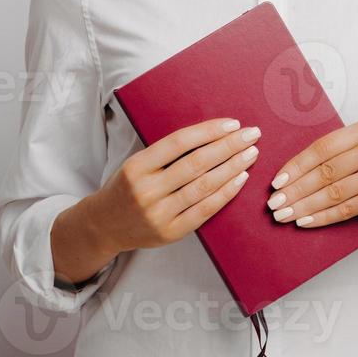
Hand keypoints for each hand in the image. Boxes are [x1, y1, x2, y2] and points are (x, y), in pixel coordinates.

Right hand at [91, 117, 262, 251]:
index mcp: (137, 166)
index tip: (233, 124)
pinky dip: (226, 193)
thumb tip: (214, 133)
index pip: (179, 142)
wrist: (105, 225)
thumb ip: (167, 153)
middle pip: (196, 163)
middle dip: (229, 146)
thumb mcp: (137, 163)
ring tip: (251, 154)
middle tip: (252, 134)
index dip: (209, 131)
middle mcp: (147, 190)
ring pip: (204, 186)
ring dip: (233, 167)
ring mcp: (159, 214)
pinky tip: (240, 178)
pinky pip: (205, 210)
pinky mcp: (170, 233)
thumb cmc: (128, 186)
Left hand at [265, 118, 357, 228]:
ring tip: (284, 215)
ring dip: (305, 206)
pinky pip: (347, 208)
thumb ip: (340, 153)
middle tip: (274, 203)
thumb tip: (293, 172)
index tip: (277, 181)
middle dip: (296, 189)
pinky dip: (323, 217)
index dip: (297, 165)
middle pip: (326, 170)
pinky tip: (306, 221)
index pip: (323, 147)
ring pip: (334, 192)